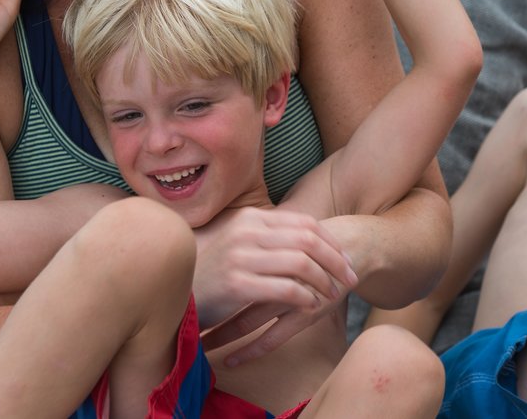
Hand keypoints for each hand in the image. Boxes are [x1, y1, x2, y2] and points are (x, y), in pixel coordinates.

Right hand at [193, 207, 357, 360]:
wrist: (175, 296)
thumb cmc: (214, 275)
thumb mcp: (240, 246)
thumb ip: (267, 239)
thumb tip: (308, 240)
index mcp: (251, 219)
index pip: (304, 223)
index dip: (331, 242)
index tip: (345, 260)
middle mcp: (246, 232)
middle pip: (308, 240)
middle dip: (336, 260)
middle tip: (352, 278)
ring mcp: (240, 256)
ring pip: (301, 263)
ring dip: (324, 281)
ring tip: (334, 295)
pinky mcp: (237, 284)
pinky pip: (286, 289)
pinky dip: (305, 298)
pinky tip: (312, 307)